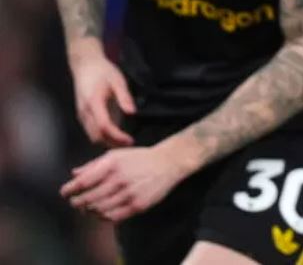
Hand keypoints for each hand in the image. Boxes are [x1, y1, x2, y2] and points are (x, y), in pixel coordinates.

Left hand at [61, 145, 184, 221]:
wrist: (168, 162)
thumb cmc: (139, 158)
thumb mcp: (116, 155)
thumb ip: (94, 165)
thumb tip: (74, 174)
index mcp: (111, 164)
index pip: (83, 182)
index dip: (69, 190)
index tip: (65, 192)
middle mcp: (119, 179)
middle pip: (87, 199)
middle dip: (77, 202)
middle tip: (75, 202)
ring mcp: (129, 193)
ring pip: (98, 210)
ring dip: (89, 210)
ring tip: (88, 207)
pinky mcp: (138, 205)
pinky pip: (113, 217)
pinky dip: (103, 216)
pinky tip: (102, 211)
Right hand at [70, 51, 135, 146]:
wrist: (85, 66)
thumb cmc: (103, 72)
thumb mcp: (118, 80)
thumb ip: (124, 97)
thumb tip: (132, 113)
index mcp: (94, 103)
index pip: (104, 126)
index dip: (117, 136)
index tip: (130, 140)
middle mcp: (85, 112)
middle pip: (96, 136)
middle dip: (113, 143)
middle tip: (129, 143)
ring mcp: (81, 115)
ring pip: (92, 136)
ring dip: (107, 141)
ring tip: (124, 141)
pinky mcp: (82, 115)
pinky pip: (91, 131)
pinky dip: (102, 136)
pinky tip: (115, 134)